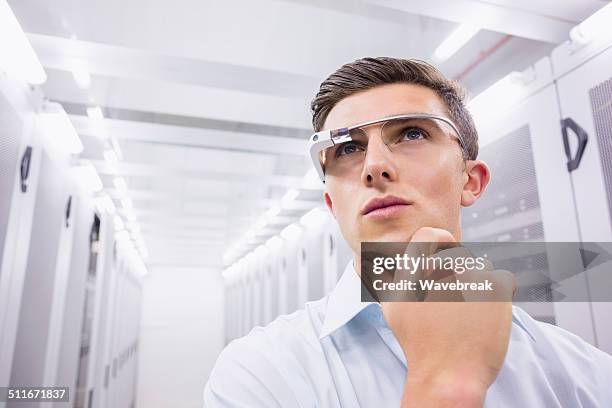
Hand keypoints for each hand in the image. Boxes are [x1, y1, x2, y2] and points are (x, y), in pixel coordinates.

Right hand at [380, 227, 514, 407]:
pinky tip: (484, 316)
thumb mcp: (391, 306)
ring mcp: (471, 274)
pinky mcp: (497, 285)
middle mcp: (443, 266)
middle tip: (454, 304)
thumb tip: (385, 258)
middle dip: (459, 275)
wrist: (448, 373)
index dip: (439, 243)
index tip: (442, 259)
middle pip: (459, 256)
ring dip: (478, 285)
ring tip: (468, 314)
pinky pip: (502, 279)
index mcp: (416, 267)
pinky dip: (498, 295)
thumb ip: (391, 276)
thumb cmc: (418, 342)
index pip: (431, 233)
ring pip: (482, 267)